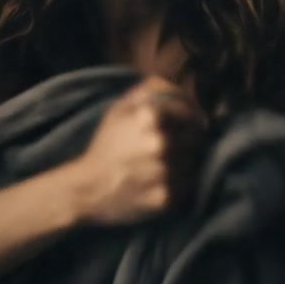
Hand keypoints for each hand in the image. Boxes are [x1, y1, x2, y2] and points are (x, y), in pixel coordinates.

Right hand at [75, 76, 208, 226]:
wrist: (88, 189)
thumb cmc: (106, 146)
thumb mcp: (119, 109)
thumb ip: (149, 91)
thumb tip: (175, 86)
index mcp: (151, 116)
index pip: (192, 111)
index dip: (190, 117)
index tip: (185, 123)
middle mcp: (161, 143)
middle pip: (196, 137)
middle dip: (188, 139)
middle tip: (170, 147)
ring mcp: (165, 172)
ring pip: (193, 162)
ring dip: (184, 162)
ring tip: (162, 165)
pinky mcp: (167, 197)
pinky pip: (187, 186)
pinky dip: (179, 184)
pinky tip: (160, 182)